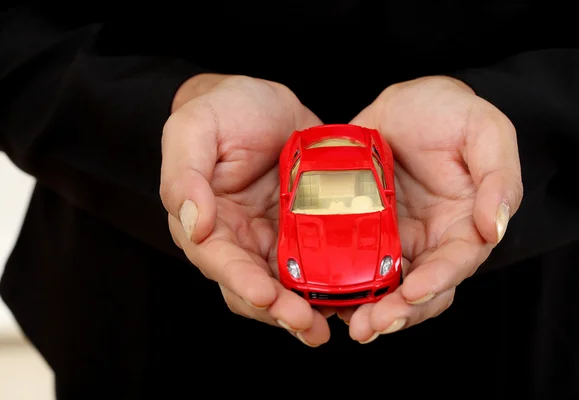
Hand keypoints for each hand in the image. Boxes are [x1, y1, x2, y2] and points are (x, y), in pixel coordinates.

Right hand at [160, 75, 330, 346]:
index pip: (218, 261)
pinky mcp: (303, 232)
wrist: (265, 104)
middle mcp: (237, 239)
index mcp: (206, 221)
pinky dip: (329, 285)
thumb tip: (192, 222)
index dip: (241, 282)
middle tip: (308, 326)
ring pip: (285, 287)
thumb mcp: (195, 128)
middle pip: (253, 287)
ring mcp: (272, 239)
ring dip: (304, 310)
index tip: (266, 296)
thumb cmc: (223, 110)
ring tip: (328, 326)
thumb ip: (184, 174)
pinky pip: (315, 265)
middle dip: (279, 311)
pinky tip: (351, 297)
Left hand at [341, 76, 522, 342]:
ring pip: (382, 285)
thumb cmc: (452, 112)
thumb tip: (496, 228)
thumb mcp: (485, 131)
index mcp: (463, 225)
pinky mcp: (361, 229)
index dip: (436, 281)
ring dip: (366, 308)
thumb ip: (499, 178)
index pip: (454, 263)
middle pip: (417, 289)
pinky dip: (339, 281)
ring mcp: (392, 238)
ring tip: (346, 321)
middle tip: (369, 327)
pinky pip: (350, 261)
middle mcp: (428, 241)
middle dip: (396, 312)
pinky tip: (321, 294)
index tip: (412, 292)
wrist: (407, 102)